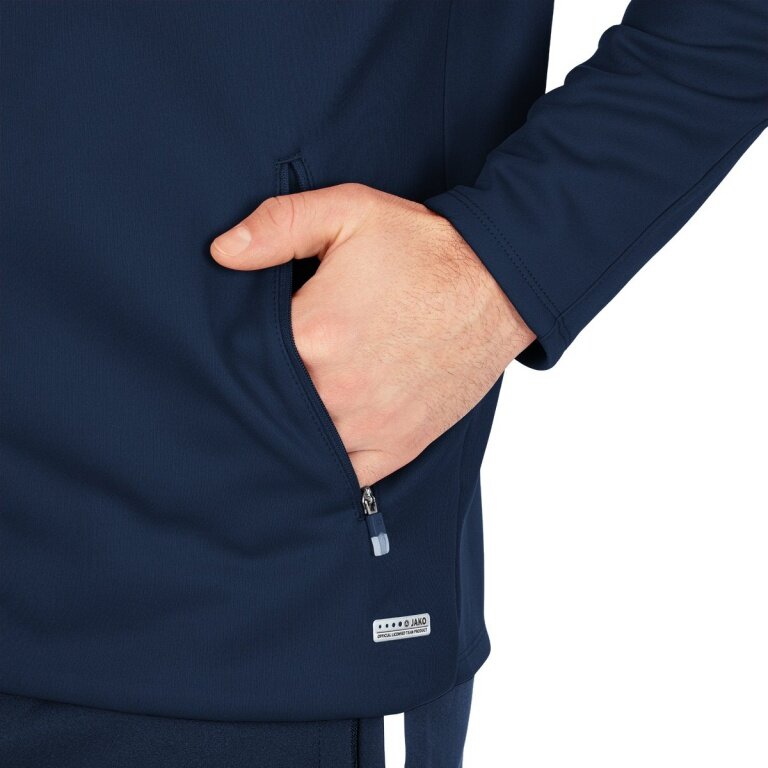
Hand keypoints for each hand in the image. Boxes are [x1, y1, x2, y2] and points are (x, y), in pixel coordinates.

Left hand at [211, 183, 534, 486]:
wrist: (498, 287)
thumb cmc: (424, 250)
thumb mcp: (350, 212)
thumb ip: (280, 225)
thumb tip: (222, 252)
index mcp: (313, 333)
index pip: (244, 355)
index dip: (238, 347)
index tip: (240, 341)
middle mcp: (335, 388)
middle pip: (269, 403)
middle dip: (260, 389)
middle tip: (261, 376)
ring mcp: (367, 424)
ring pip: (301, 443)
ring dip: (289, 429)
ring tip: (285, 409)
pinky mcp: (396, 446)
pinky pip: (343, 475)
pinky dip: (326, 465)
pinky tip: (316, 447)